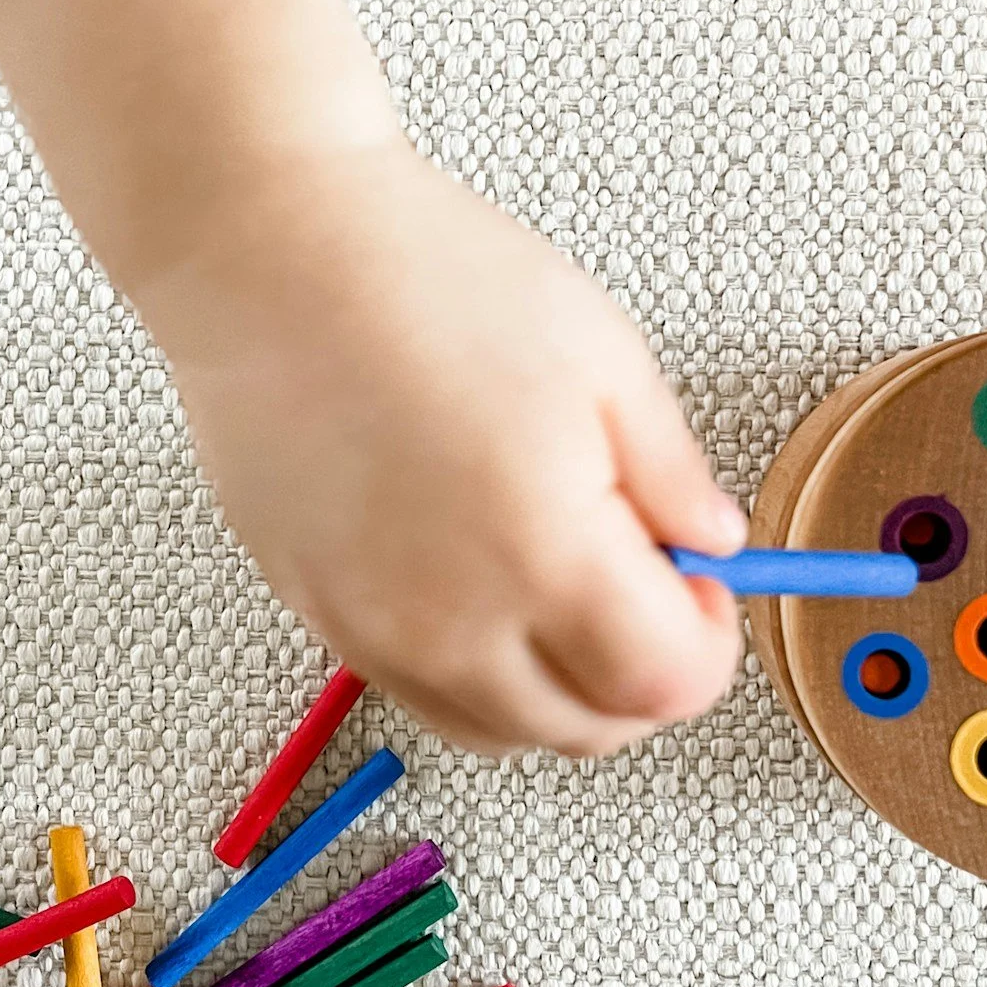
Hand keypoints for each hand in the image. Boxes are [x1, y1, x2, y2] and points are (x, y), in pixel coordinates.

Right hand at [146, 142, 747, 754]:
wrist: (274, 254)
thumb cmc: (426, 280)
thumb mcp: (605, 356)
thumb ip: (673, 473)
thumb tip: (712, 542)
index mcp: (545, 558)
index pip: (667, 686)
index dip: (709, 645)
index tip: (704, 587)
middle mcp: (454, 624)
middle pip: (588, 732)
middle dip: (644, 677)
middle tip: (647, 585)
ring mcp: (373, 631)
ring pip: (500, 732)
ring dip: (558, 689)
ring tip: (559, 580)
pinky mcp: (317, 613)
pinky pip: (418, 692)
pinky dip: (474, 671)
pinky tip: (480, 579)